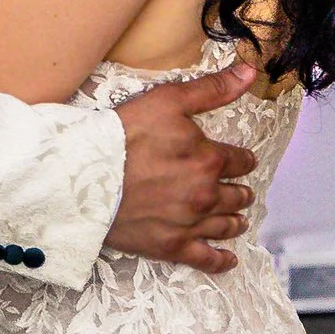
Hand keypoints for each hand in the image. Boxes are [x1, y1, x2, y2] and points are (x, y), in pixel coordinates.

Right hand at [104, 60, 258, 269]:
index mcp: (209, 159)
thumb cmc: (123, 136)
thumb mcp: (168, 101)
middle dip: (239, 191)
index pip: (240, 161)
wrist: (84, 178)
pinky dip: (221, 260)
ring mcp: (190, 224)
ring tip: (238, 219)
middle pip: (236, 196)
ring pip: (226, 225)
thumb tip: (249, 73)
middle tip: (239, 191)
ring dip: (235, 220)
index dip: (242, 160)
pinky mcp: (171, 247)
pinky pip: (206, 259)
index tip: (240, 161)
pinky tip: (229, 259)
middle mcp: (206, 195)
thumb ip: (212, 89)